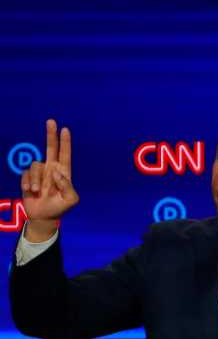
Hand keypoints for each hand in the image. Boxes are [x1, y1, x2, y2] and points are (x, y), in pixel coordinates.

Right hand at [19, 119, 78, 240]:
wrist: (44, 217)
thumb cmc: (60, 207)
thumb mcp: (70, 199)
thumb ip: (67, 186)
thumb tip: (57, 173)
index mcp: (64, 172)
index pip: (65, 154)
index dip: (65, 142)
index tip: (65, 129)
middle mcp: (51, 169)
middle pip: (51, 148)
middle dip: (51, 135)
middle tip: (51, 121)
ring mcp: (39, 173)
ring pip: (35, 165)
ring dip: (34, 179)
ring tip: (36, 191)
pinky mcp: (28, 178)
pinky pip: (25, 174)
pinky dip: (27, 182)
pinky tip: (29, 191)